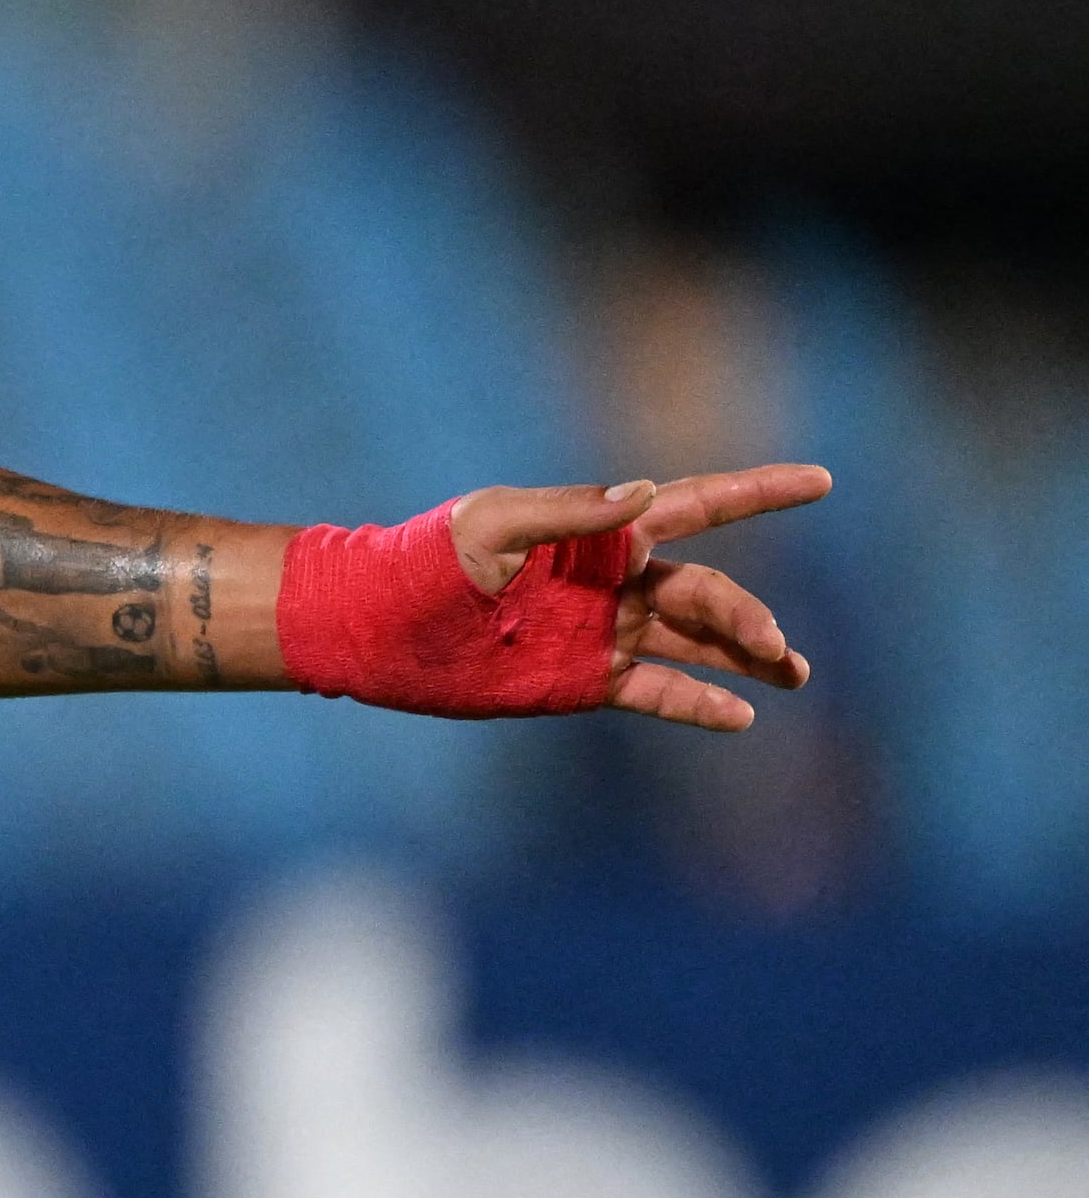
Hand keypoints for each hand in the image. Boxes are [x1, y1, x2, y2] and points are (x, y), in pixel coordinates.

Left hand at [451, 463, 828, 730]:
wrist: (375, 628)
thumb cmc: (423, 560)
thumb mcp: (491, 525)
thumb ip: (569, 512)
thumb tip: (645, 493)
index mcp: (600, 532)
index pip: (696, 505)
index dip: (758, 490)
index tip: (821, 479)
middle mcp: (615, 581)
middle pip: (706, 592)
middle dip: (747, 616)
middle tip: (775, 646)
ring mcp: (605, 632)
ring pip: (697, 644)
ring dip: (746, 657)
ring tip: (793, 675)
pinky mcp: (585, 681)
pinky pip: (658, 693)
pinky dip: (700, 703)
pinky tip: (740, 717)